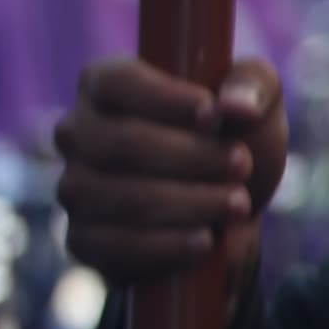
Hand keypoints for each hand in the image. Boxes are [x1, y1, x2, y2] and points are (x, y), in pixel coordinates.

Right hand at [54, 56, 286, 291]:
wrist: (224, 217)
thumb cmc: (231, 146)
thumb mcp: (255, 105)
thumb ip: (254, 87)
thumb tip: (237, 107)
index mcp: (103, 86)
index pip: (116, 82)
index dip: (164, 99)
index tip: (214, 116)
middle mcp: (76, 134)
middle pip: (123, 144)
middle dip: (192, 158)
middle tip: (241, 166)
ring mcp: (73, 188)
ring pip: (125, 198)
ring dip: (191, 204)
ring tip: (236, 205)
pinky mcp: (82, 239)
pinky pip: (117, 245)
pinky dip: (170, 245)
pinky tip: (205, 241)